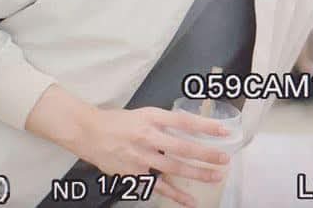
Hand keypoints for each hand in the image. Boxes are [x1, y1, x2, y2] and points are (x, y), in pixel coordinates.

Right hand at [77, 106, 231, 207]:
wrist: (88, 132)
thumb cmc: (119, 121)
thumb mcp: (145, 113)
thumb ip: (166, 121)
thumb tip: (190, 127)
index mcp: (152, 118)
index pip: (184, 121)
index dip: (205, 126)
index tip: (223, 131)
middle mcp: (147, 137)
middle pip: (182, 147)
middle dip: (206, 154)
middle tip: (224, 158)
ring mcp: (140, 158)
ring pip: (174, 168)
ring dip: (197, 173)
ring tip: (216, 176)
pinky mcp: (133, 174)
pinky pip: (158, 187)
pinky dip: (175, 195)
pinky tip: (190, 200)